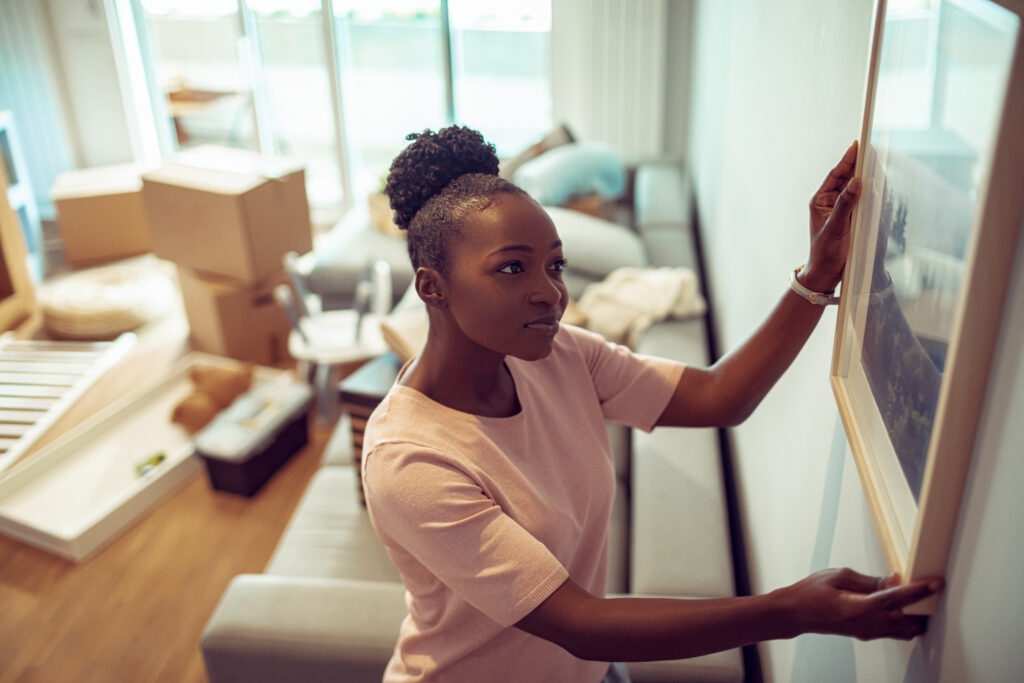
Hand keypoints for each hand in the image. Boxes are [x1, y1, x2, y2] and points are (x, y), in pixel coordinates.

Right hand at [773, 567, 942, 640]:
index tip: (936, 583)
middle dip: (923, 606)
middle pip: (910, 620)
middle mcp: (868, 624)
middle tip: (929, 588)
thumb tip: (894, 579)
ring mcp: (869, 632)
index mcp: (860, 607)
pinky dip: (905, 621)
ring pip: (906, 630)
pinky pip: (896, 632)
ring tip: (919, 597)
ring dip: (916, 615)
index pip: (897, 599)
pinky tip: (903, 608)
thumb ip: (869, 580)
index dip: (919, 591)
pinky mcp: (868, 633)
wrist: (796, 613)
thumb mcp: (839, 575)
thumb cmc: (811, 593)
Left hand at [801, 142, 861, 292]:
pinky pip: (858, 198)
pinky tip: (875, 183)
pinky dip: (867, 190)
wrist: (826, 273)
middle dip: (857, 162)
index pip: (835, 175)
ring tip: (874, 160)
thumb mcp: (835, 228)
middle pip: (845, 177)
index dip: (847, 159)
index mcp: (819, 200)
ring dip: (863, 174)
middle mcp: (828, 201)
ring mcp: (839, 208)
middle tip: (870, 147)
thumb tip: (856, 182)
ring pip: (852, 186)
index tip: (857, 144)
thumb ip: (845, 204)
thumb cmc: (826, 252)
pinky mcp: (848, 216)